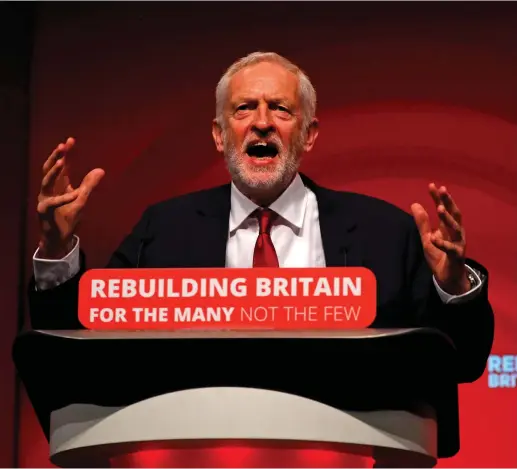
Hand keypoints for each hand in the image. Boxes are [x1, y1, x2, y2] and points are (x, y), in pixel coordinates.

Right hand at [37, 137, 104, 258]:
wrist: (59, 238)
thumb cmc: (68, 218)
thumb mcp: (82, 199)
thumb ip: (89, 185)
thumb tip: (100, 170)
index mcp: (58, 185)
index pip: (61, 165)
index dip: (65, 153)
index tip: (70, 140)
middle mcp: (49, 190)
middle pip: (50, 169)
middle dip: (56, 157)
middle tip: (63, 146)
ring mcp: (45, 199)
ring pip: (46, 182)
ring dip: (54, 172)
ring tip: (62, 162)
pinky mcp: (44, 212)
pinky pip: (51, 203)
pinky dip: (63, 198)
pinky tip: (74, 194)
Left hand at [411, 183, 470, 294]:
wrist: (447, 277)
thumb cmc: (439, 256)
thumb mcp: (427, 238)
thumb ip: (422, 223)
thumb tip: (414, 204)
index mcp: (448, 228)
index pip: (444, 208)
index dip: (438, 197)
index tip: (432, 185)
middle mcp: (456, 233)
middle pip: (454, 214)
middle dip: (448, 202)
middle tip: (442, 190)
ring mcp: (457, 244)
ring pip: (456, 229)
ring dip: (448, 219)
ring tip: (439, 209)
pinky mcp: (456, 256)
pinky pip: (450, 248)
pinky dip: (442, 243)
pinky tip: (434, 238)